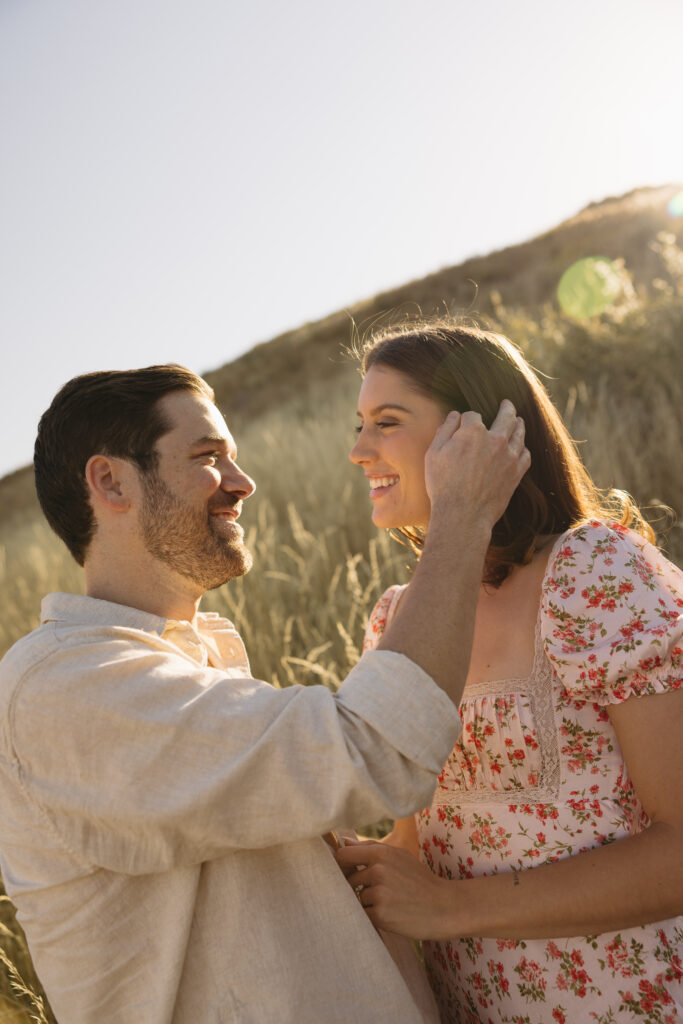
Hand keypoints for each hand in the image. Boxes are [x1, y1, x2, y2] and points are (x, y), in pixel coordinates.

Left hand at [335, 839, 453, 939]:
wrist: (443, 907)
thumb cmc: (419, 880)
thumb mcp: (399, 856)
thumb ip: (370, 847)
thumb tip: (343, 842)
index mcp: (380, 853)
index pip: (343, 855)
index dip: (343, 865)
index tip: (350, 871)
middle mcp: (377, 871)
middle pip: (348, 880)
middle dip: (358, 887)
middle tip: (381, 891)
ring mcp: (378, 893)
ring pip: (356, 898)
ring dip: (367, 902)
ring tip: (390, 902)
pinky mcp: (380, 915)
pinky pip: (363, 914)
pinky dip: (372, 915)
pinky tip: (391, 913)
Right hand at [425, 400, 529, 530]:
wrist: (463, 514)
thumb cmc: (443, 485)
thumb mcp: (434, 454)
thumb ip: (445, 431)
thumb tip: (455, 416)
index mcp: (473, 432)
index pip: (473, 415)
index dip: (466, 418)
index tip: (464, 423)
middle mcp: (495, 439)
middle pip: (506, 416)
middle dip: (506, 407)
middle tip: (507, 403)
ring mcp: (509, 456)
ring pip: (519, 433)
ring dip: (519, 423)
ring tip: (518, 420)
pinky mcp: (516, 473)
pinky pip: (525, 455)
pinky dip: (523, 448)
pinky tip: (520, 448)